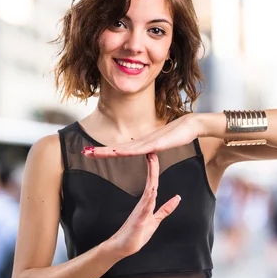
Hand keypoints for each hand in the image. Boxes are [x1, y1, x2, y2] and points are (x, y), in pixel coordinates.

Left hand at [83, 114, 198, 157]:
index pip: (120, 149)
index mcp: (141, 143)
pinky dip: (124, 151)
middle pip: (117, 148)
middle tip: (84, 153)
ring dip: (106, 151)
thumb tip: (147, 152)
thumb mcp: (162, 143)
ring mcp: (147, 142)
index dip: (106, 151)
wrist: (191, 124)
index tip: (92, 152)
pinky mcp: (155, 144)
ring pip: (123, 149)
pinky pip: (137, 150)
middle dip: (100, 151)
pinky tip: (115, 152)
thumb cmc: (179, 133)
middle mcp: (141, 142)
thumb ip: (153, 148)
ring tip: (92, 153)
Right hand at [107, 153, 180, 257]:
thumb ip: (166, 209)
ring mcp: (139, 211)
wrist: (121, 247)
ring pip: (148, 191)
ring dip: (151, 178)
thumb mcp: (155, 220)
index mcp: (147, 202)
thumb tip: (178, 197)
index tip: (154, 154)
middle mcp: (143, 203)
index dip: (154, 168)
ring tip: (152, 163)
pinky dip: (149, 199)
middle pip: (150, 182)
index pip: (153, 182)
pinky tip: (152, 191)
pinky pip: (144, 208)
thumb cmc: (136, 234)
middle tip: (152, 150)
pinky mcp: (138, 221)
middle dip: (152, 167)